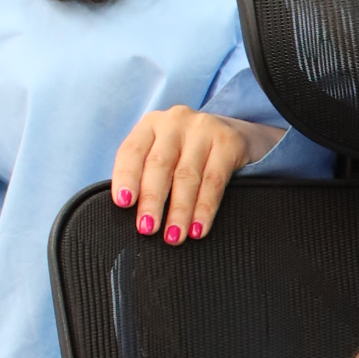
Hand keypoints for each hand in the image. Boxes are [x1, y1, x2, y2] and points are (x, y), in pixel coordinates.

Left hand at [110, 108, 280, 244]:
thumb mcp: (163, 153)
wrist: (235, 135)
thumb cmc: (187, 153)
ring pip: (187, 176)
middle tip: (147, 228)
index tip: (124, 202)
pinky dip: (205, 209)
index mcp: (150, 124)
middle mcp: (175, 121)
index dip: (126, 177)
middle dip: (152, 200)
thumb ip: (146, 175)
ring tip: (173, 236)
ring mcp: (204, 129)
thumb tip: (134, 214)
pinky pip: (214, 182)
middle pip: (160, 164)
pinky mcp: (229, 142)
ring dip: (179, 211)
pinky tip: (198, 228)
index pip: (132, 151)